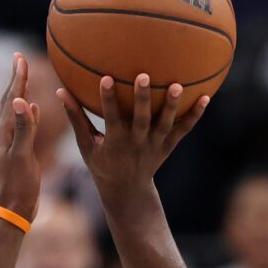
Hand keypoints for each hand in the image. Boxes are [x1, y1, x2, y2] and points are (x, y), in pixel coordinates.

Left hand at [0, 53, 44, 225]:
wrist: (13, 210)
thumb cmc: (19, 186)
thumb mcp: (23, 157)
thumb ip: (24, 129)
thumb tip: (21, 101)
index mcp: (5, 133)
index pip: (12, 98)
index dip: (18, 78)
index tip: (20, 57)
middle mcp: (5, 134)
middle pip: (9, 100)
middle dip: (16, 79)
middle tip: (19, 58)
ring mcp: (10, 143)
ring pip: (15, 111)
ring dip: (20, 92)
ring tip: (25, 77)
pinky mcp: (18, 151)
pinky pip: (23, 124)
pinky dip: (28, 112)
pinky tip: (34, 109)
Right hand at [57, 74, 209, 213]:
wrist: (127, 191)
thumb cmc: (102, 164)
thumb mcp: (86, 146)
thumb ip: (76, 118)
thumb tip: (61, 91)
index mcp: (116, 142)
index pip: (111, 118)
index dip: (109, 99)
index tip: (106, 78)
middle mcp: (137, 144)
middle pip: (141, 120)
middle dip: (142, 99)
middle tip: (144, 75)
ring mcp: (155, 145)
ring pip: (165, 125)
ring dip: (172, 106)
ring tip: (178, 85)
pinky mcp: (168, 146)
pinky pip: (183, 130)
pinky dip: (195, 116)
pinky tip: (206, 97)